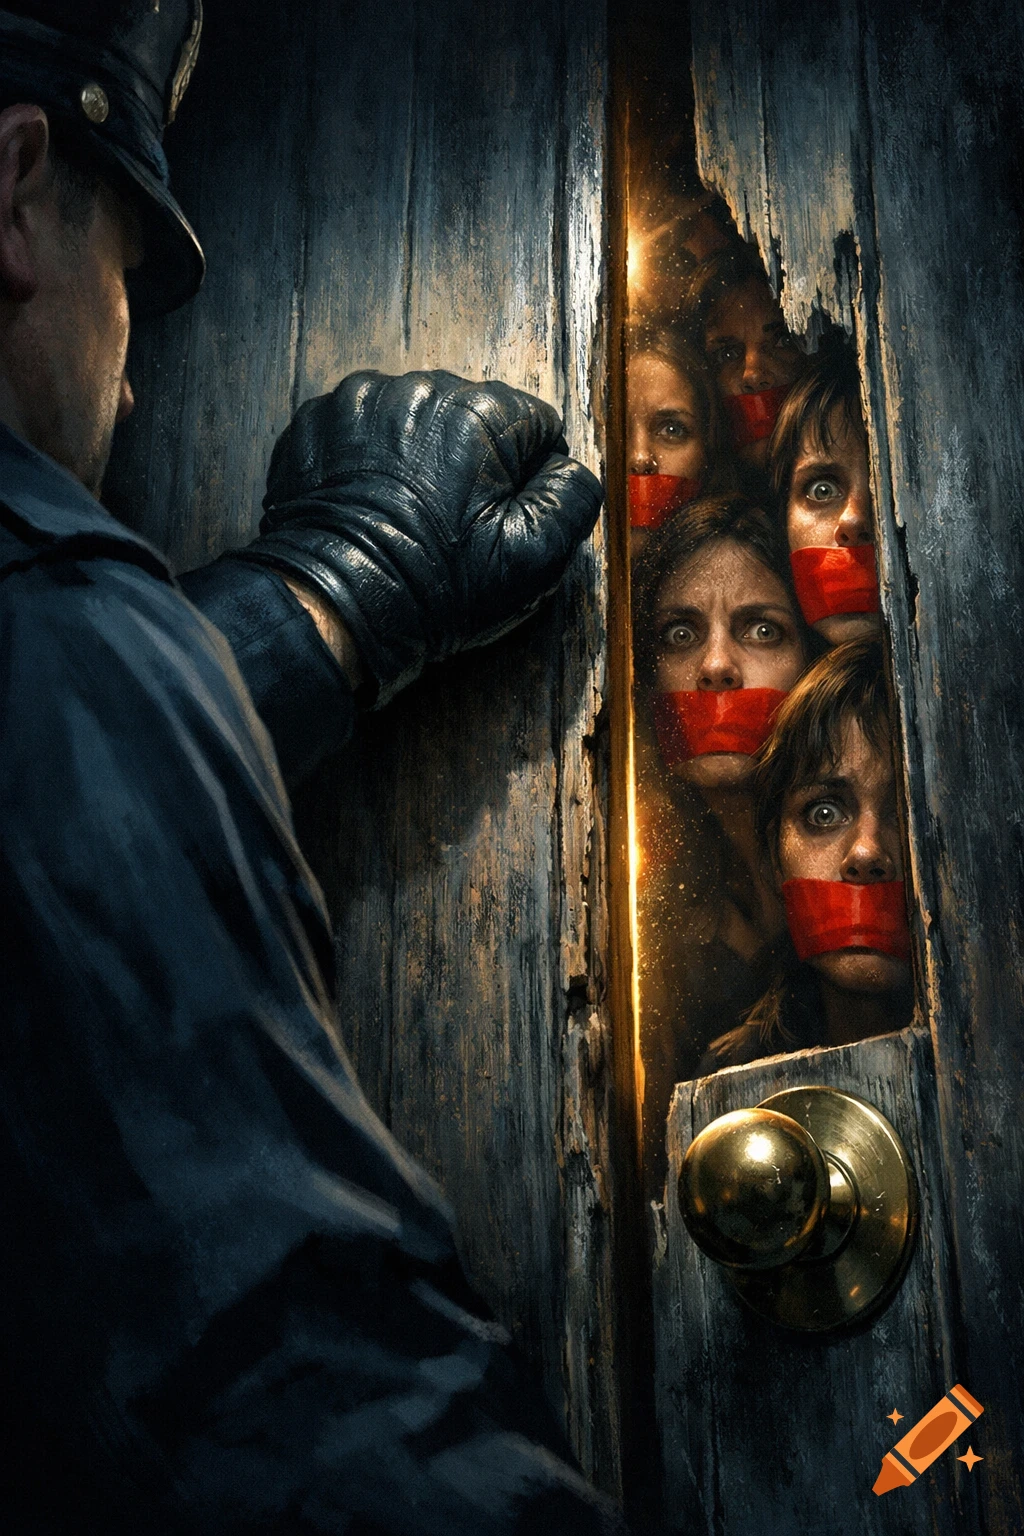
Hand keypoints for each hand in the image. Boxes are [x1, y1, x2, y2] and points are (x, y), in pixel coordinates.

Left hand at [239, 370, 602, 704]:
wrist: (334, 606)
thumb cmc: (436, 587)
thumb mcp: (534, 558)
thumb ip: (574, 498)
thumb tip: (567, 469)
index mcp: (480, 411)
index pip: (534, 424)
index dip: (526, 476)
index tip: (498, 518)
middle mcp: (420, 388)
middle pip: (472, 415)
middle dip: (471, 462)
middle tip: (450, 523)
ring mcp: (361, 400)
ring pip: (417, 419)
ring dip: (419, 456)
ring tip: (406, 513)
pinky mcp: (316, 420)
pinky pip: (363, 429)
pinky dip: (369, 458)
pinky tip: (369, 503)